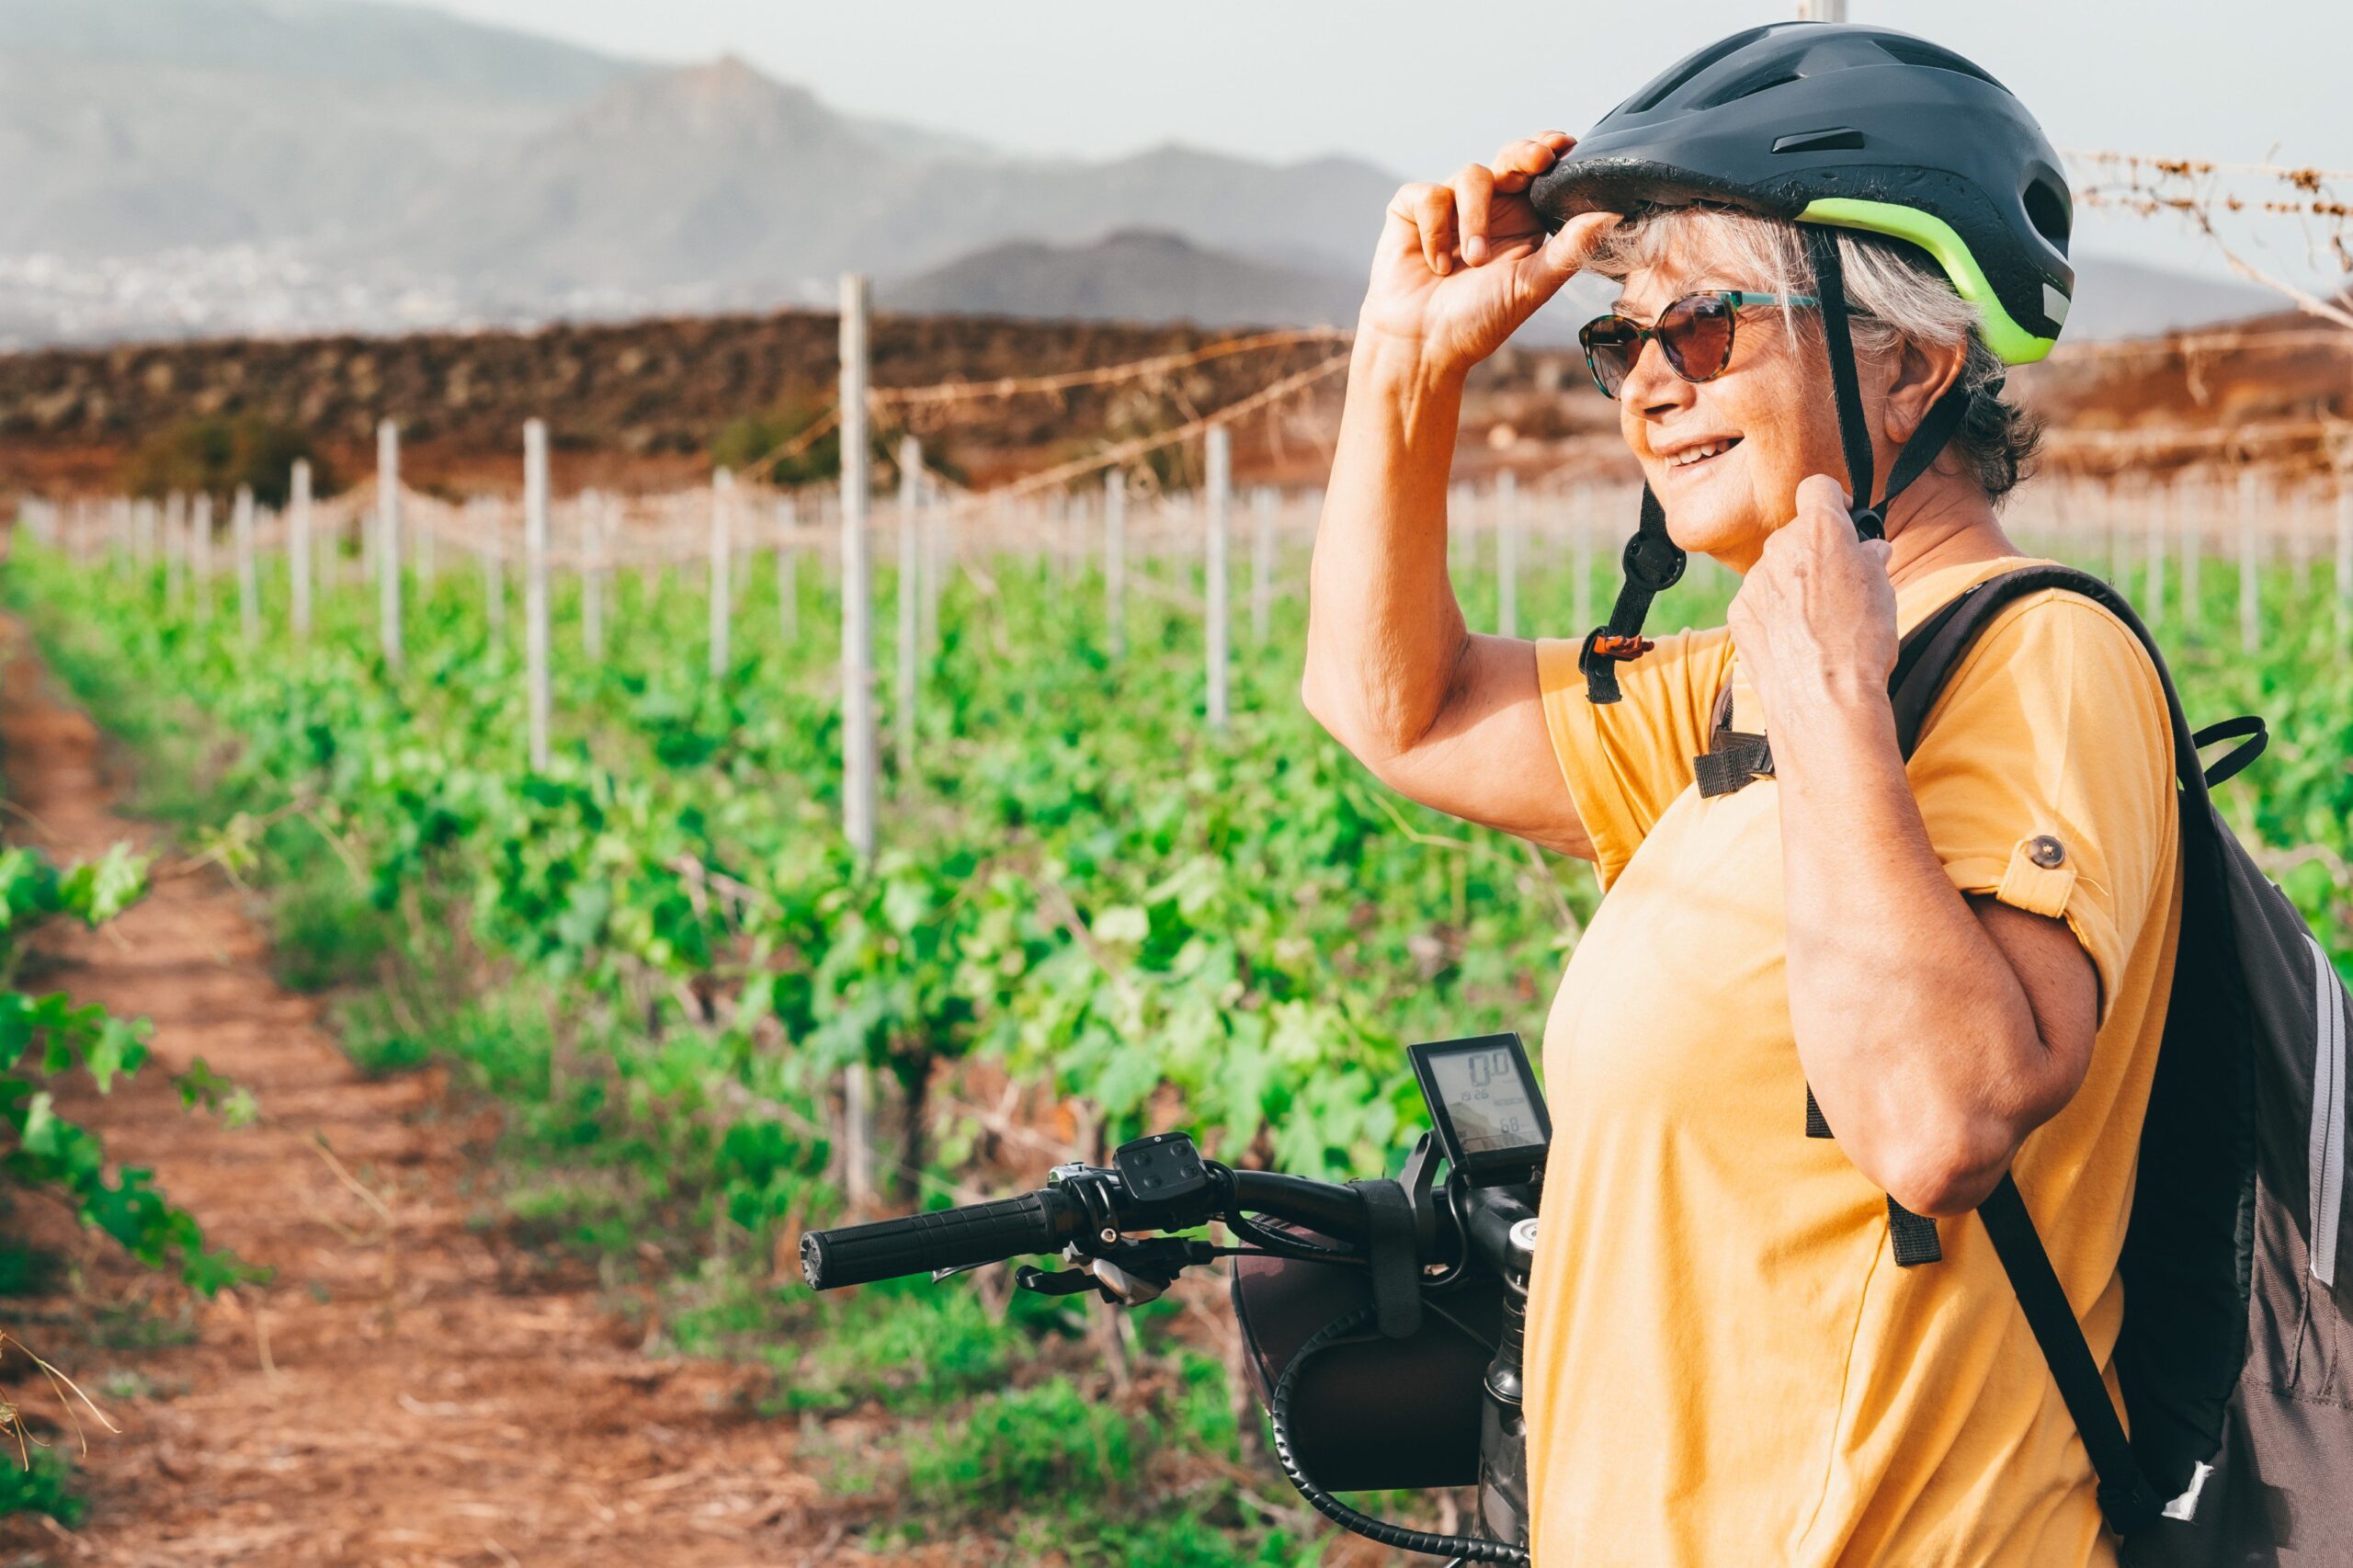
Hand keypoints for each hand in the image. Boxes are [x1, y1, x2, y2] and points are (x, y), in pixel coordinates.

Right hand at [1357, 130, 1621, 377]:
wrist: (1421, 346)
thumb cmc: (1477, 322)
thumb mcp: (1530, 286)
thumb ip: (1568, 250)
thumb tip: (1612, 216)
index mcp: (1523, 220)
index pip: (1542, 173)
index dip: (1553, 152)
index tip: (1566, 146)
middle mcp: (1490, 208)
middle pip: (1511, 157)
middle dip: (1525, 154)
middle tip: (1538, 159)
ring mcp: (1450, 207)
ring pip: (1470, 176)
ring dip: (1474, 218)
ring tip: (1473, 260)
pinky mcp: (1412, 211)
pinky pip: (1428, 196)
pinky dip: (1435, 231)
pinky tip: (1438, 265)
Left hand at [1727, 475, 1898, 723]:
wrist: (1824, 699)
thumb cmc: (1862, 644)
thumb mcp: (1884, 591)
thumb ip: (1870, 559)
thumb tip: (1869, 549)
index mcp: (1821, 532)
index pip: (1817, 488)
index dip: (1832, 501)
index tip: (1842, 519)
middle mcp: (1780, 548)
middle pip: (1795, 534)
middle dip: (1815, 551)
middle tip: (1839, 583)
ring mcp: (1754, 581)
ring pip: (1775, 569)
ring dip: (1793, 584)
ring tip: (1818, 621)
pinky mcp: (1739, 612)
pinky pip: (1758, 600)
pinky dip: (1774, 612)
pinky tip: (1794, 639)